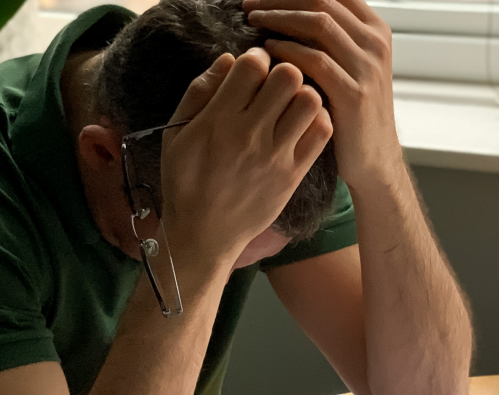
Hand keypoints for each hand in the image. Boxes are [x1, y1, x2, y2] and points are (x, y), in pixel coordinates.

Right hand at [160, 48, 332, 264]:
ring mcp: (275, 157)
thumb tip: (229, 59)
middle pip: (288, 77)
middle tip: (277, 82)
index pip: (253, 65)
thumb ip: (200, 92)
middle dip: (284, 70)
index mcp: (218, 120)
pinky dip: (317, 120)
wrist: (203, 235)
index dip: (257, 56)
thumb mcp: (176, 133)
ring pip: (310, 101)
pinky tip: (301, 125)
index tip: (255, 66)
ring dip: (304, 94)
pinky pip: (321, 133)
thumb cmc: (185, 182)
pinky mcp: (293, 175)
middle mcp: (250, 135)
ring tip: (291, 104)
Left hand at [243, 0, 402, 187]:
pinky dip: (287, 51)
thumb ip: (331, 37)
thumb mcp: (350, 65)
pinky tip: (267, 52)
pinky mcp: (354, 94)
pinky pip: (315, 61)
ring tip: (253, 21)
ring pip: (318, 23)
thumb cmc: (351, 111)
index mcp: (375, 29)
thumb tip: (289, 10)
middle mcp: (375, 43)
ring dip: (279, 17)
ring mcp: (368, 68)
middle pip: (322, 0)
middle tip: (249, 4)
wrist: (373, 159)